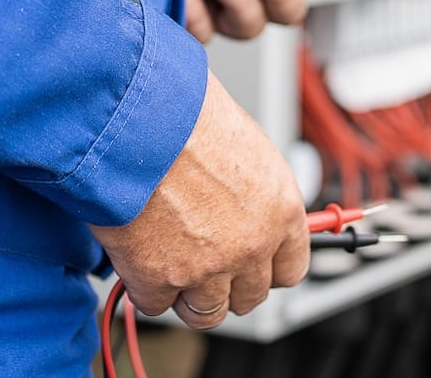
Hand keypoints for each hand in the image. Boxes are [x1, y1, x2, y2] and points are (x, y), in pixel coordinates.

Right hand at [91, 73, 308, 327]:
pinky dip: (143, 285)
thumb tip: (251, 215)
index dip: (266, 268)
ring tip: (169, 262)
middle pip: (249, 298)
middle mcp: (252, 245)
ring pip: (205, 313)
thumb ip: (256, 196)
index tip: (252, 265)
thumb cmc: (190, 117)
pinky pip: (155, 304)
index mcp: (282, 212)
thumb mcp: (248, 149)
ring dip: (186, 295)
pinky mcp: (159, 280)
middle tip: (203, 263)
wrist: (141, 117)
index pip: (291, 268)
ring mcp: (207, 268)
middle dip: (225, 285)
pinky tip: (139, 253)